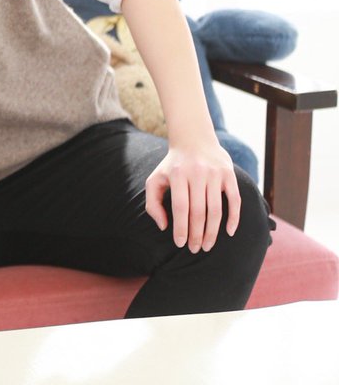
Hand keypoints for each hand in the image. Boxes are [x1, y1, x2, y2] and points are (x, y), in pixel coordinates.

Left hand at [145, 136, 241, 252]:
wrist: (194, 140)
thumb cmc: (172, 166)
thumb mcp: (155, 179)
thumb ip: (153, 203)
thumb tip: (164, 226)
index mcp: (177, 174)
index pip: (180, 208)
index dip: (181, 228)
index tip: (181, 244)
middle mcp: (197, 173)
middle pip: (198, 211)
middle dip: (197, 234)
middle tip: (196, 249)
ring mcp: (215, 174)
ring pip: (216, 209)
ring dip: (213, 231)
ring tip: (208, 245)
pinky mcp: (229, 175)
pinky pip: (234, 200)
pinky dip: (234, 218)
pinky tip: (229, 232)